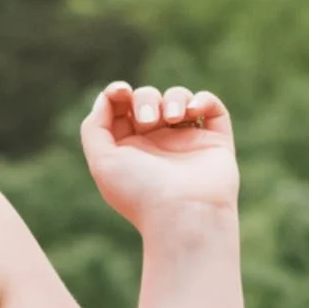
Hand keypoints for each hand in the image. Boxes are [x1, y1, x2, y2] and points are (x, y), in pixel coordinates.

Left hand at [79, 81, 238, 230]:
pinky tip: (192, 111)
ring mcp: (187, 141)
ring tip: (172, 118)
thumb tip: (105, 98)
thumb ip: (94, 128)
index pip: (122, 109)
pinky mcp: (214, 141)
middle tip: (149, 122)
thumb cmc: (140, 191)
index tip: (120, 92)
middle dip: (145, 100)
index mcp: (129, 148)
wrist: (182, 214)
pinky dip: (203, 99)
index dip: (119, 94)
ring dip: (173, 98)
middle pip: (148, 98)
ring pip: (179, 98)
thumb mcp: (102, 161)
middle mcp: (157, 143)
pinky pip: (211, 107)